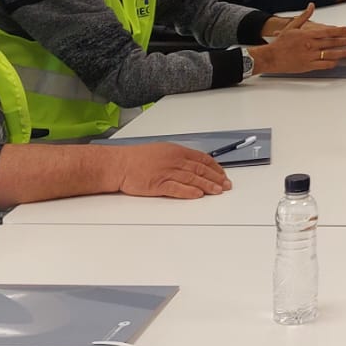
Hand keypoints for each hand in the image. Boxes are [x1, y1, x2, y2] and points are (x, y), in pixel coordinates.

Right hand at [109, 142, 229, 198]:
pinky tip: (198, 194)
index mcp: (176, 151)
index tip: (223, 174)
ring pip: (192, 179)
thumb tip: (194, 165)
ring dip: (207, 185)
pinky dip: (189, 191)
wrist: (119, 164)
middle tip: (226, 185)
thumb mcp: (162, 151)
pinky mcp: (158, 184)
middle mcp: (174, 160)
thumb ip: (179, 157)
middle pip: (200, 169)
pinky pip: (176, 188)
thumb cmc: (137, 158)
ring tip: (218, 191)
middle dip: (216, 178)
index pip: (202, 159)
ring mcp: (166, 172)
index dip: (215, 167)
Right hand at [251, 5, 345, 73]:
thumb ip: (304, 16)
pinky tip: (337, 61)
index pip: (328, 31)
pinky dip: (332, 63)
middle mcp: (311, 45)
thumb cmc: (281, 42)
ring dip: (342, 53)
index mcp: (308, 34)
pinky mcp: (308, 66)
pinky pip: (323, 65)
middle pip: (332, 43)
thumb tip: (311, 5)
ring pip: (330, 54)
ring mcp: (310, 56)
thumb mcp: (292, 26)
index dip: (340, 31)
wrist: (271, 56)